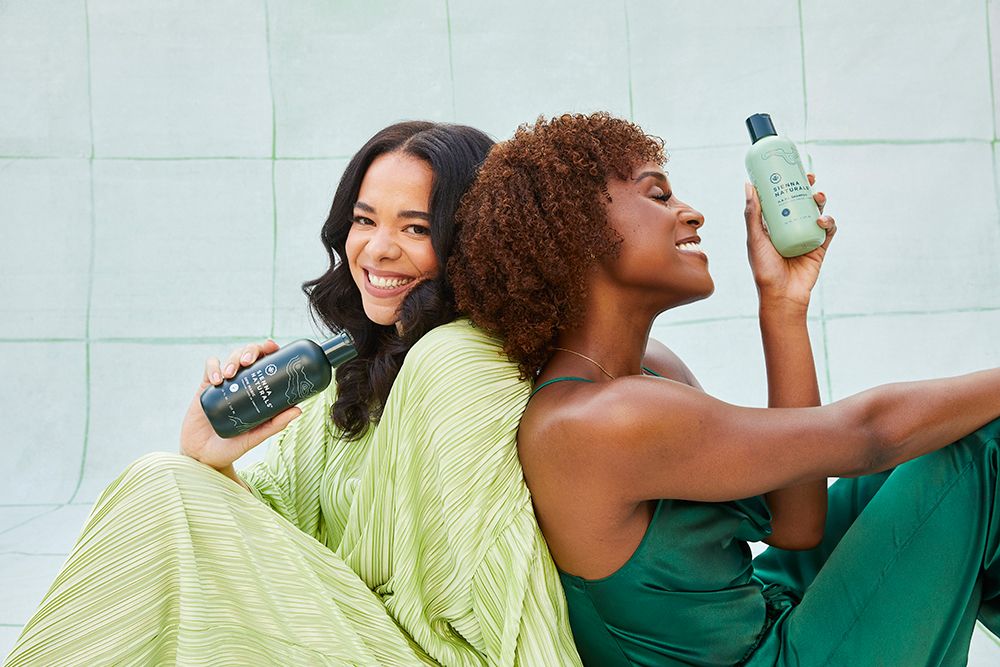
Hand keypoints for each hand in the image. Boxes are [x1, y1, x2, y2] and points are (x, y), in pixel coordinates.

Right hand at [180, 339, 300, 472]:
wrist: (204, 457)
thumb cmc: (232, 447)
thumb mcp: (256, 436)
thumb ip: (275, 424)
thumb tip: (298, 410)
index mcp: (257, 389)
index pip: (264, 362)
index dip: (268, 349)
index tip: (272, 346)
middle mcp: (241, 383)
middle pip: (247, 354)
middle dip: (249, 351)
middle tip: (250, 361)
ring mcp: (224, 384)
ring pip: (229, 358)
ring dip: (231, 360)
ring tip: (231, 373)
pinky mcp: (205, 388)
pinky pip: (210, 369)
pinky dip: (213, 369)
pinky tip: (216, 380)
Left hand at [745, 173, 836, 308]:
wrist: (782, 296)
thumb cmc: (764, 269)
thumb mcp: (755, 239)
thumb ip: (752, 214)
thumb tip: (748, 185)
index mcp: (772, 226)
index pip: (780, 199)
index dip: (786, 184)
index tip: (789, 169)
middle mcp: (789, 229)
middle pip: (801, 202)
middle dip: (807, 187)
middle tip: (810, 177)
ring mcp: (805, 237)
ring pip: (816, 212)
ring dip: (819, 201)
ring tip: (817, 196)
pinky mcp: (819, 247)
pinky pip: (829, 230)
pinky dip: (828, 221)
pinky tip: (822, 220)